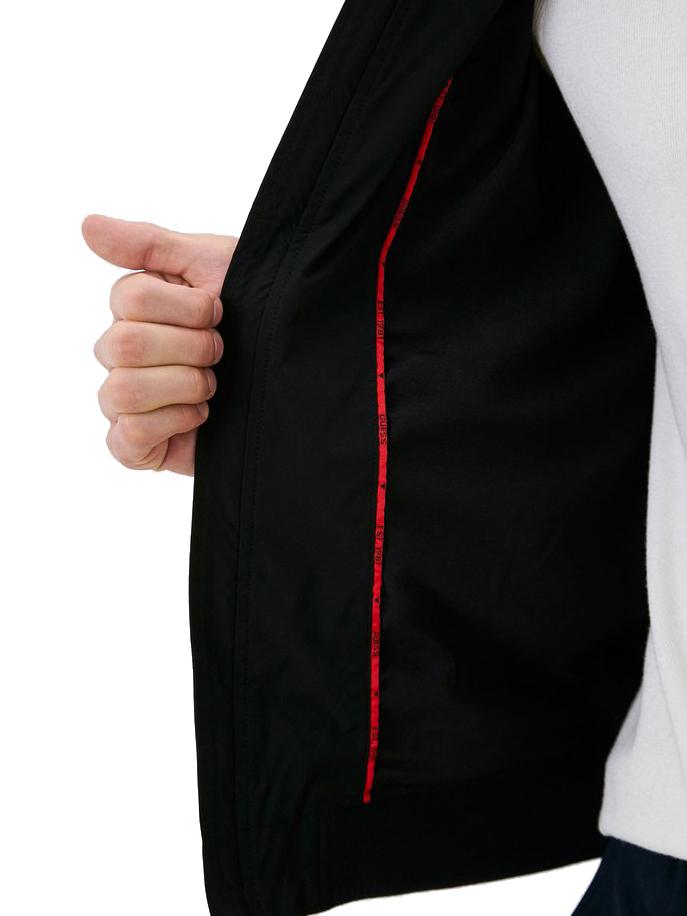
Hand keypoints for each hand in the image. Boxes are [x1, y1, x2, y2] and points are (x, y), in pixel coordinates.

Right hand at [84, 214, 237, 474]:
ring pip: (123, 390)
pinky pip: (128, 435)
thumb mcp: (212, 266)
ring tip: (214, 386)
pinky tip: (202, 416)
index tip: (219, 311)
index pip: (129, 299)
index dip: (186, 308)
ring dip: (183, 385)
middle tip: (222, 352)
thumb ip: (150, 245)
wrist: (293, 374)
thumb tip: (86, 225)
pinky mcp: (136, 445)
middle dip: (190, 348)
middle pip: (124, 345)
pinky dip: (174, 422)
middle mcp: (120, 353)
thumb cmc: (255, 316)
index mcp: (134, 310)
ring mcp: (123, 400)